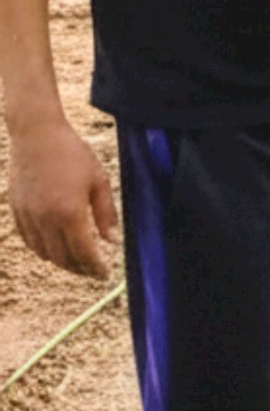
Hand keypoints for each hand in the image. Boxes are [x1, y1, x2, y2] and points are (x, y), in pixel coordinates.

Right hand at [9, 115, 118, 278]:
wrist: (37, 136)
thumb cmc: (73, 154)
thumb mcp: (98, 181)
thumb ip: (105, 213)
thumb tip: (112, 241)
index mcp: (69, 213)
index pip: (83, 252)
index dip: (95, 267)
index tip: (105, 275)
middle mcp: (45, 220)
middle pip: (62, 258)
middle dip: (80, 269)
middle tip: (93, 273)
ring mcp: (28, 217)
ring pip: (44, 253)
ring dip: (61, 263)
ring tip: (77, 264)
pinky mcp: (17, 211)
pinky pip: (30, 241)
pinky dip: (43, 250)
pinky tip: (55, 249)